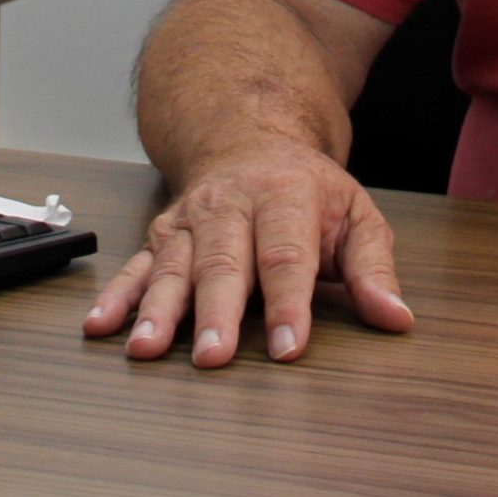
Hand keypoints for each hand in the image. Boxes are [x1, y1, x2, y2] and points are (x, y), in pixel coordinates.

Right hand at [81, 141, 412, 365]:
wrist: (250, 138)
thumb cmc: (308, 192)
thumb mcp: (356, 216)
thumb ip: (374, 268)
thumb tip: (396, 318)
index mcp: (286, 196)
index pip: (288, 254)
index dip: (290, 302)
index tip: (290, 347)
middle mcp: (232, 205)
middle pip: (224, 262)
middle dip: (217, 312)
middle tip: (213, 358)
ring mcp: (191, 219)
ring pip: (173, 266)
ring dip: (157, 310)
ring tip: (146, 350)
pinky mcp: (162, 236)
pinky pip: (136, 266)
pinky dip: (117, 296)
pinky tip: (101, 325)